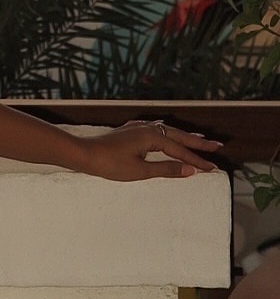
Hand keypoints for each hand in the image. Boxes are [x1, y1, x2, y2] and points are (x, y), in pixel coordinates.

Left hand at [83, 119, 222, 182]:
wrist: (83, 154)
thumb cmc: (109, 164)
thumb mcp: (140, 171)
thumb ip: (166, 170)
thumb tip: (189, 171)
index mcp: (152, 137)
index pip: (181, 151)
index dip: (197, 160)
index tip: (213, 167)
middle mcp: (147, 128)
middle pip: (178, 136)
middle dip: (197, 143)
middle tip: (217, 146)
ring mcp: (137, 128)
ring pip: (167, 131)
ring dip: (183, 136)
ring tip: (198, 138)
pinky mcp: (128, 131)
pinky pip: (154, 129)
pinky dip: (166, 133)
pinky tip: (165, 132)